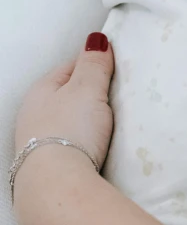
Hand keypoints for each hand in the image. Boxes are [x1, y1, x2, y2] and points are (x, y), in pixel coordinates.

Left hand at [15, 33, 114, 169]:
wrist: (56, 185)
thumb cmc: (70, 130)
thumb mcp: (87, 89)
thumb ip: (94, 64)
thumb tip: (96, 40)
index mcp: (40, 90)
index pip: (69, 67)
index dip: (93, 65)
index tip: (115, 69)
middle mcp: (32, 114)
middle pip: (66, 97)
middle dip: (88, 96)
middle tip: (115, 99)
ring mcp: (36, 143)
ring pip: (65, 122)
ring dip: (84, 122)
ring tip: (108, 127)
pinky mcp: (46, 167)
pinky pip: (68, 146)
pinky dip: (81, 144)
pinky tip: (94, 150)